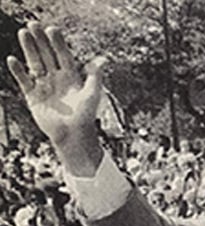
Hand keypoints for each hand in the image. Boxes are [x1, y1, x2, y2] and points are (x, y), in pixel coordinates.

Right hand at [7, 22, 103, 174]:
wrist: (73, 135)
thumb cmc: (86, 116)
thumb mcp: (93, 94)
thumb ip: (95, 76)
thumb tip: (103, 59)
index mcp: (71, 76)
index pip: (63, 55)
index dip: (57, 43)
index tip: (52, 29)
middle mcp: (56, 78)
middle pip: (46, 55)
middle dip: (40, 40)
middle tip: (33, 24)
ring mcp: (44, 86)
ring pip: (34, 63)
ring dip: (28, 49)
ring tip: (23, 33)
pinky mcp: (33, 96)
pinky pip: (24, 80)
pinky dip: (18, 71)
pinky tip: (13, 59)